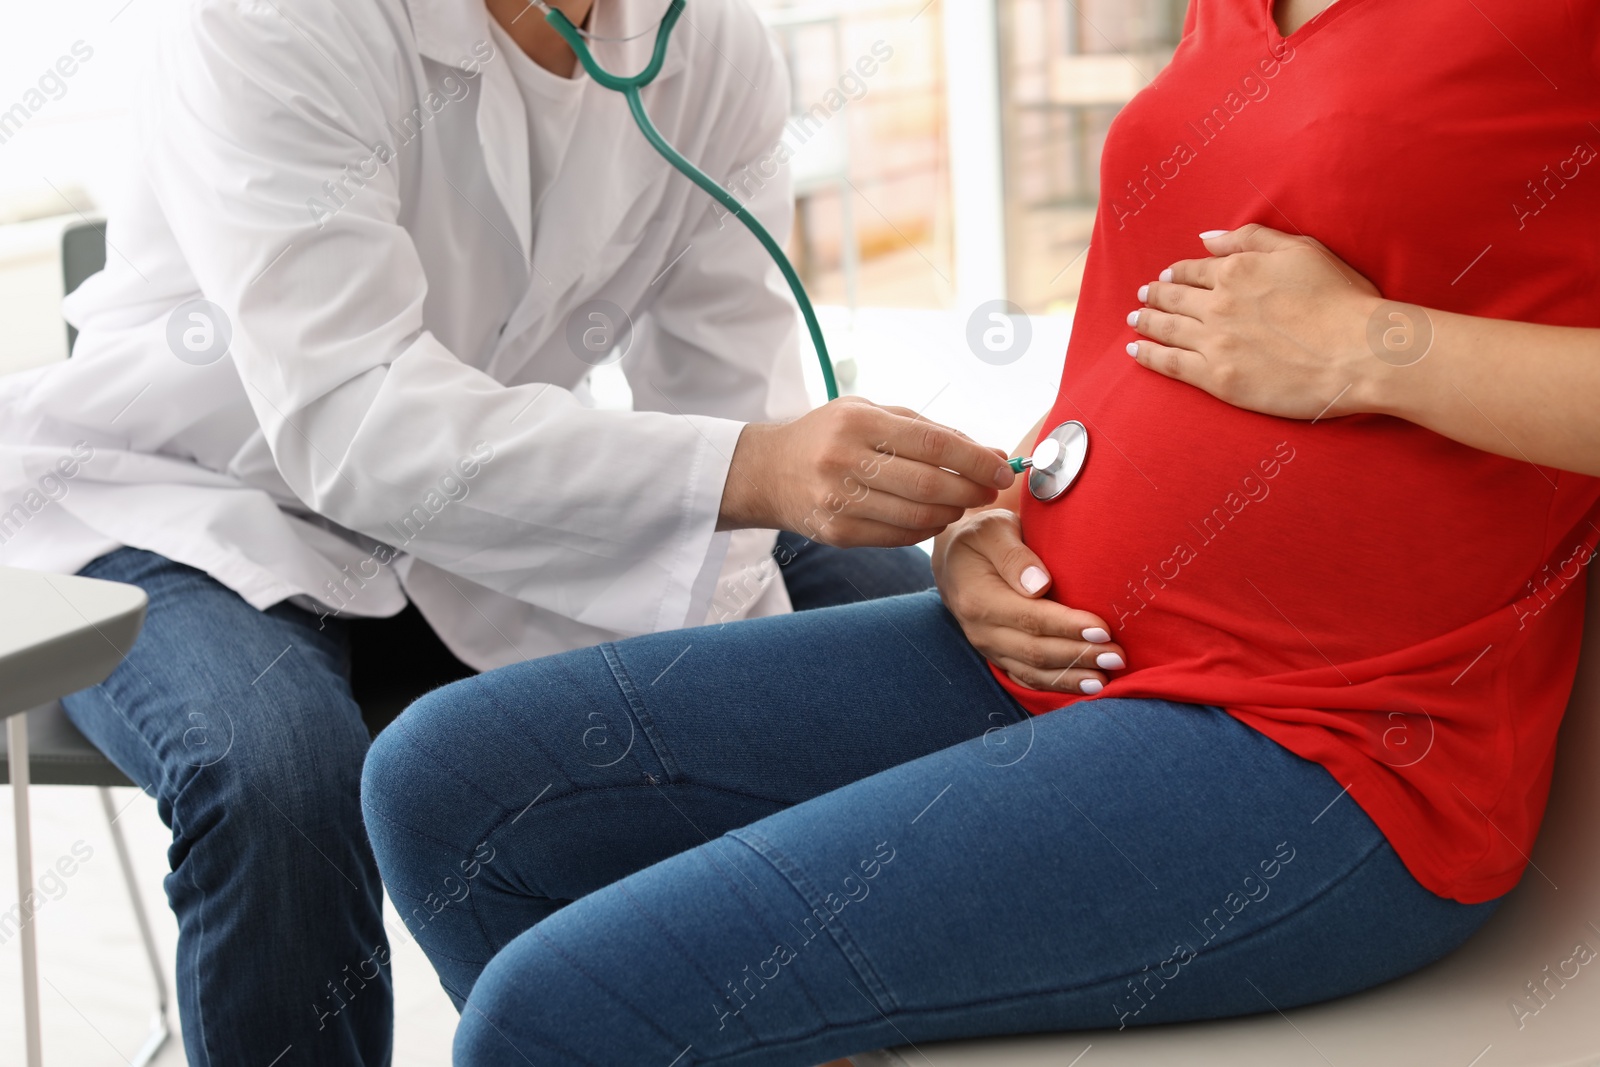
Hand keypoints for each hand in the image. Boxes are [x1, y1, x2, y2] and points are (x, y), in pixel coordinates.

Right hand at [719, 398, 1015, 547]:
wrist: (767, 471)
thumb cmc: (830, 435)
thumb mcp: (870, 414)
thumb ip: (928, 430)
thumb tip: (992, 453)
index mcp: (857, 423)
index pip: (933, 444)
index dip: (976, 459)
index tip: (1003, 469)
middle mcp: (844, 461)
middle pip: (929, 485)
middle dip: (970, 490)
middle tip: (989, 491)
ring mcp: (837, 501)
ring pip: (917, 517)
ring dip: (951, 514)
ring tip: (961, 504)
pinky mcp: (837, 533)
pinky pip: (898, 538)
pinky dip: (925, 531)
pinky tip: (933, 519)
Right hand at [932, 509, 1125, 694]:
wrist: (954, 560)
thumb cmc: (981, 538)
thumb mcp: (993, 529)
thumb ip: (1014, 554)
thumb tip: (1040, 584)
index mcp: (980, 598)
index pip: (1030, 618)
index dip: (1067, 627)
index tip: (1103, 630)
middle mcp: (981, 630)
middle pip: (1035, 651)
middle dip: (1078, 656)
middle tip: (1116, 657)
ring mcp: (988, 648)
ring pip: (1032, 672)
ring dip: (1071, 679)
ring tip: (1106, 681)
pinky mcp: (998, 657)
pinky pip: (1026, 679)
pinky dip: (1056, 687)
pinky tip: (1084, 688)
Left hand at [1127, 224, 1383, 419]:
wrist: (1357, 352)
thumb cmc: (1341, 300)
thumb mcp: (1302, 250)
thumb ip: (1251, 239)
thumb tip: (1207, 238)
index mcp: (1237, 271)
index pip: (1195, 270)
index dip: (1177, 272)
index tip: (1166, 276)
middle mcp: (1218, 304)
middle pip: (1174, 297)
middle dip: (1154, 294)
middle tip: (1142, 295)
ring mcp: (1214, 342)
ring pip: (1166, 328)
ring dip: (1146, 321)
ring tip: (1134, 319)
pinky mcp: (1216, 378)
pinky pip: (1169, 363)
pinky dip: (1147, 355)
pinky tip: (1134, 351)